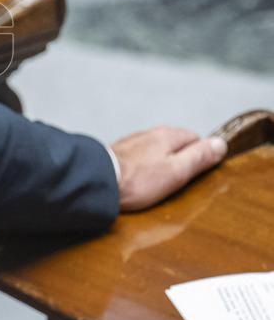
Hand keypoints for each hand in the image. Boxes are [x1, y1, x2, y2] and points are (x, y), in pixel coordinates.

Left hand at [111, 127, 226, 211]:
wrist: (98, 182)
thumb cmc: (136, 180)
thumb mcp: (177, 171)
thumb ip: (198, 157)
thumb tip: (220, 144)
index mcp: (167, 136)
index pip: (196, 139)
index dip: (201, 156)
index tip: (199, 173)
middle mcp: (150, 134)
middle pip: (175, 144)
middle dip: (180, 161)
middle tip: (178, 182)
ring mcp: (133, 143)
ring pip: (156, 151)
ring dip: (161, 164)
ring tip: (158, 185)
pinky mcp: (119, 154)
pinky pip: (140, 159)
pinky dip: (144, 169)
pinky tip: (140, 182)